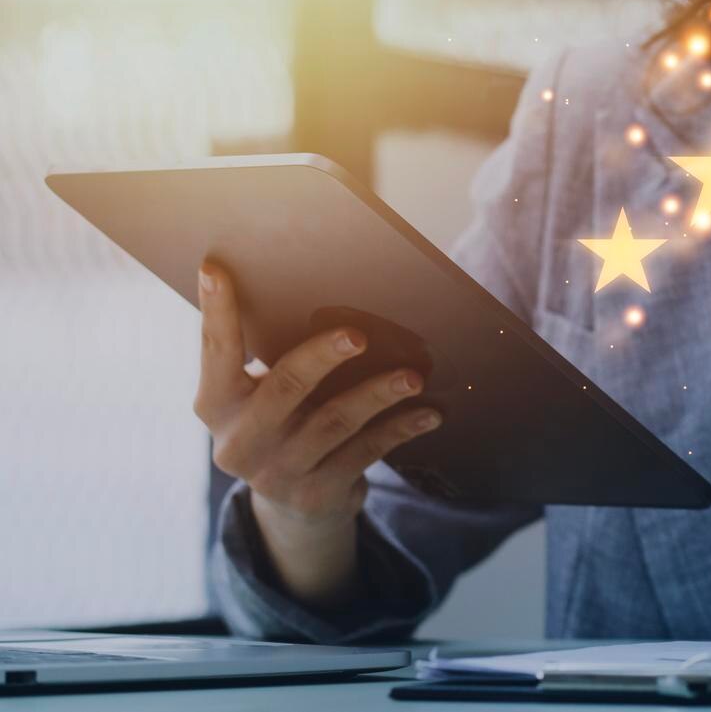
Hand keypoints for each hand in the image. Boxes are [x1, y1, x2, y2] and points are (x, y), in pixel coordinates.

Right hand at [193, 262, 438, 604]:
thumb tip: (335, 302)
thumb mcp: (266, 399)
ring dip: (377, 394)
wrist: (295, 509)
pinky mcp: (316, 494)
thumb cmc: (286, 425)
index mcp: (217, 404)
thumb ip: (278, 362)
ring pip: (334, 422)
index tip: (216, 269)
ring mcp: (277, 471)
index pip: (216, 350)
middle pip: (285, 386)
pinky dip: (400, 429)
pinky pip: (365, 452)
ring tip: (412, 377)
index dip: (216, 311)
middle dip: (322, 357)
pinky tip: (428, 414)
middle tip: (358, 335)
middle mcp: (239, 440)